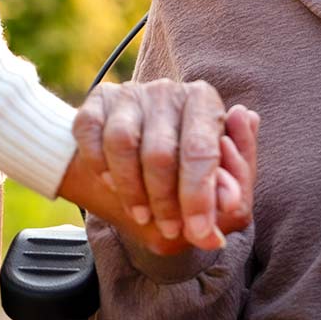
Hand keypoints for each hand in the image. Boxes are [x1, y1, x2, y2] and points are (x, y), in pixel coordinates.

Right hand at [59, 80, 255, 250]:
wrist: (130, 163)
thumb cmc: (182, 174)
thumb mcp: (213, 190)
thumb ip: (230, 196)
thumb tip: (231, 202)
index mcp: (205, 102)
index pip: (201, 150)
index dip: (199, 195)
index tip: (197, 229)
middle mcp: (168, 90)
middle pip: (160, 151)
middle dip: (165, 200)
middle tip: (169, 228)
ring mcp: (130, 93)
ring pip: (122, 143)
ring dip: (130, 189)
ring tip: (141, 213)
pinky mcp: (98, 101)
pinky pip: (90, 132)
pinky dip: (98, 164)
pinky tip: (110, 183)